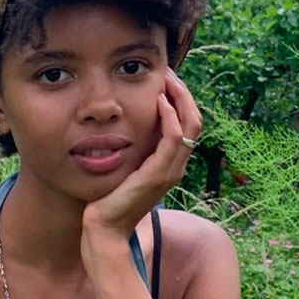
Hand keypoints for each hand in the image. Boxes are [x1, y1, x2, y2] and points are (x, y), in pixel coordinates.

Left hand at [81, 67, 203, 241]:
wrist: (104, 228)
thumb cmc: (107, 199)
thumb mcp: (123, 166)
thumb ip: (130, 149)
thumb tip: (123, 125)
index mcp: (169, 163)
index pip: (187, 124)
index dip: (180, 99)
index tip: (164, 77)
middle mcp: (176, 165)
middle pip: (194, 120)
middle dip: (183, 92)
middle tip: (168, 70)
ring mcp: (170, 170)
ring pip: (190, 125)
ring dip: (179, 97)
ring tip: (166, 77)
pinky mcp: (159, 174)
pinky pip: (174, 139)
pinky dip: (170, 116)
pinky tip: (158, 100)